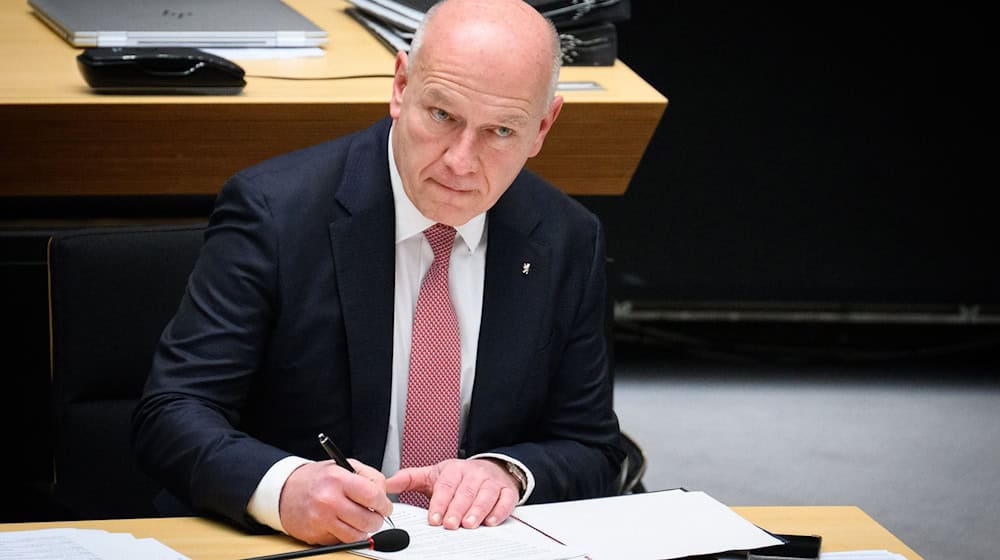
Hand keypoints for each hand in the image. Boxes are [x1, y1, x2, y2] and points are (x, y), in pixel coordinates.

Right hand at [278, 459, 393, 544]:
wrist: (284, 492)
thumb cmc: (316, 479)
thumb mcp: (343, 466)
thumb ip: (369, 476)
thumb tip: (387, 491)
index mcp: (338, 479)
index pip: (373, 495)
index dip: (384, 503)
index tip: (385, 506)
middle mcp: (329, 500)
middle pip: (368, 519)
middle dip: (377, 519)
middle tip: (376, 515)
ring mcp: (322, 519)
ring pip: (358, 535)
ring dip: (365, 530)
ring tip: (362, 521)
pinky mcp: (317, 535)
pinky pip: (343, 541)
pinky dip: (349, 535)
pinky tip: (345, 525)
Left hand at [385, 458, 519, 529]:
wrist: (491, 468)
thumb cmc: (460, 477)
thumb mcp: (434, 474)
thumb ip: (410, 479)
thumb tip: (387, 483)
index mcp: (454, 470)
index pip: (446, 486)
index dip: (440, 502)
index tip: (434, 518)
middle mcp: (473, 474)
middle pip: (465, 492)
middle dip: (457, 509)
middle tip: (450, 524)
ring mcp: (491, 482)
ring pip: (485, 496)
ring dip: (477, 511)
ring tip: (469, 524)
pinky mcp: (506, 491)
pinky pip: (505, 500)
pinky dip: (499, 511)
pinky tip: (491, 521)